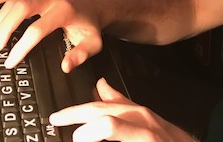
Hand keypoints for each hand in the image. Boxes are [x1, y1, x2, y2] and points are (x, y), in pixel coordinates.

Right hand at [0, 0, 102, 71]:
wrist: (92, 5)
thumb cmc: (89, 25)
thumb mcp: (92, 43)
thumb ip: (80, 55)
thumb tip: (65, 66)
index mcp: (64, 11)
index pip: (37, 29)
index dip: (21, 47)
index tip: (10, 61)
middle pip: (20, 9)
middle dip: (5, 29)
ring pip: (13, 0)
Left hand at [50, 78, 194, 141]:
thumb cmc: (168, 140)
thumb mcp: (143, 119)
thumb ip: (121, 102)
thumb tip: (100, 86)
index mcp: (135, 112)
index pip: (99, 105)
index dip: (74, 111)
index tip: (55, 119)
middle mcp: (141, 120)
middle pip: (101, 112)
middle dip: (74, 116)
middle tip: (56, 122)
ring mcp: (146, 134)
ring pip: (110, 124)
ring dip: (88, 132)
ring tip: (78, 138)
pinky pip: (118, 135)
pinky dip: (99, 137)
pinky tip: (90, 140)